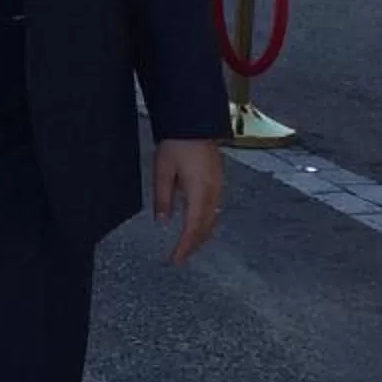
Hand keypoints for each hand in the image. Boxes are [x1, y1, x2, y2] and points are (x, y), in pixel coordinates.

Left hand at [153, 138, 224, 264]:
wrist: (195, 122)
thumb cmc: (177, 144)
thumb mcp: (163, 170)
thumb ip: (163, 198)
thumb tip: (163, 222)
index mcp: (200, 192)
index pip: (193, 228)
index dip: (185, 246)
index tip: (175, 260)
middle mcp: (213, 193)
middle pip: (205, 228)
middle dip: (193, 245)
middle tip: (179, 258)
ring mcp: (218, 188)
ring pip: (212, 220)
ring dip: (200, 236)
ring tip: (186, 247)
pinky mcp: (218, 182)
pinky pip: (214, 210)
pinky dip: (205, 223)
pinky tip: (196, 226)